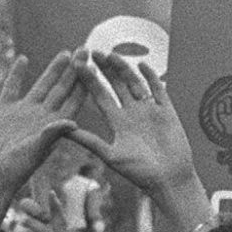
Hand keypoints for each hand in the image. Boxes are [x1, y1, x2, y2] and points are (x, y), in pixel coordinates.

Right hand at [0, 54, 82, 222]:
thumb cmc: (16, 169)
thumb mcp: (37, 151)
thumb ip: (51, 134)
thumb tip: (72, 120)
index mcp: (56, 125)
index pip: (76, 100)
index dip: (87, 83)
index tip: (98, 67)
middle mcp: (44, 116)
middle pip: (63, 88)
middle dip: (75, 70)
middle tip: (87, 49)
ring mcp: (24, 112)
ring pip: (42, 85)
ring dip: (54, 69)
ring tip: (66, 52)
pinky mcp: (4, 110)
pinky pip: (12, 88)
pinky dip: (17, 74)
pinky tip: (23, 59)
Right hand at [7, 193, 64, 231]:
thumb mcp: (61, 223)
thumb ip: (56, 208)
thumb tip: (51, 193)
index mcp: (34, 212)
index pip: (26, 203)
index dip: (35, 209)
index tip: (47, 217)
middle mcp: (23, 218)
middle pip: (25, 215)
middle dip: (40, 225)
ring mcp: (18, 230)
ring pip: (25, 227)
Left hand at [65, 51, 198, 202]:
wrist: (169, 181)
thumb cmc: (139, 173)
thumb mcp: (109, 156)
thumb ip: (88, 140)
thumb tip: (62, 129)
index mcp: (117, 123)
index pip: (99, 95)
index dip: (89, 80)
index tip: (77, 64)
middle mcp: (132, 114)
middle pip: (116, 85)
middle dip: (105, 69)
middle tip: (92, 51)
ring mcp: (150, 111)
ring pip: (135, 84)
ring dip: (124, 69)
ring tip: (111, 55)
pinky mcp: (168, 112)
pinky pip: (159, 91)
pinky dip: (152, 78)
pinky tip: (142, 65)